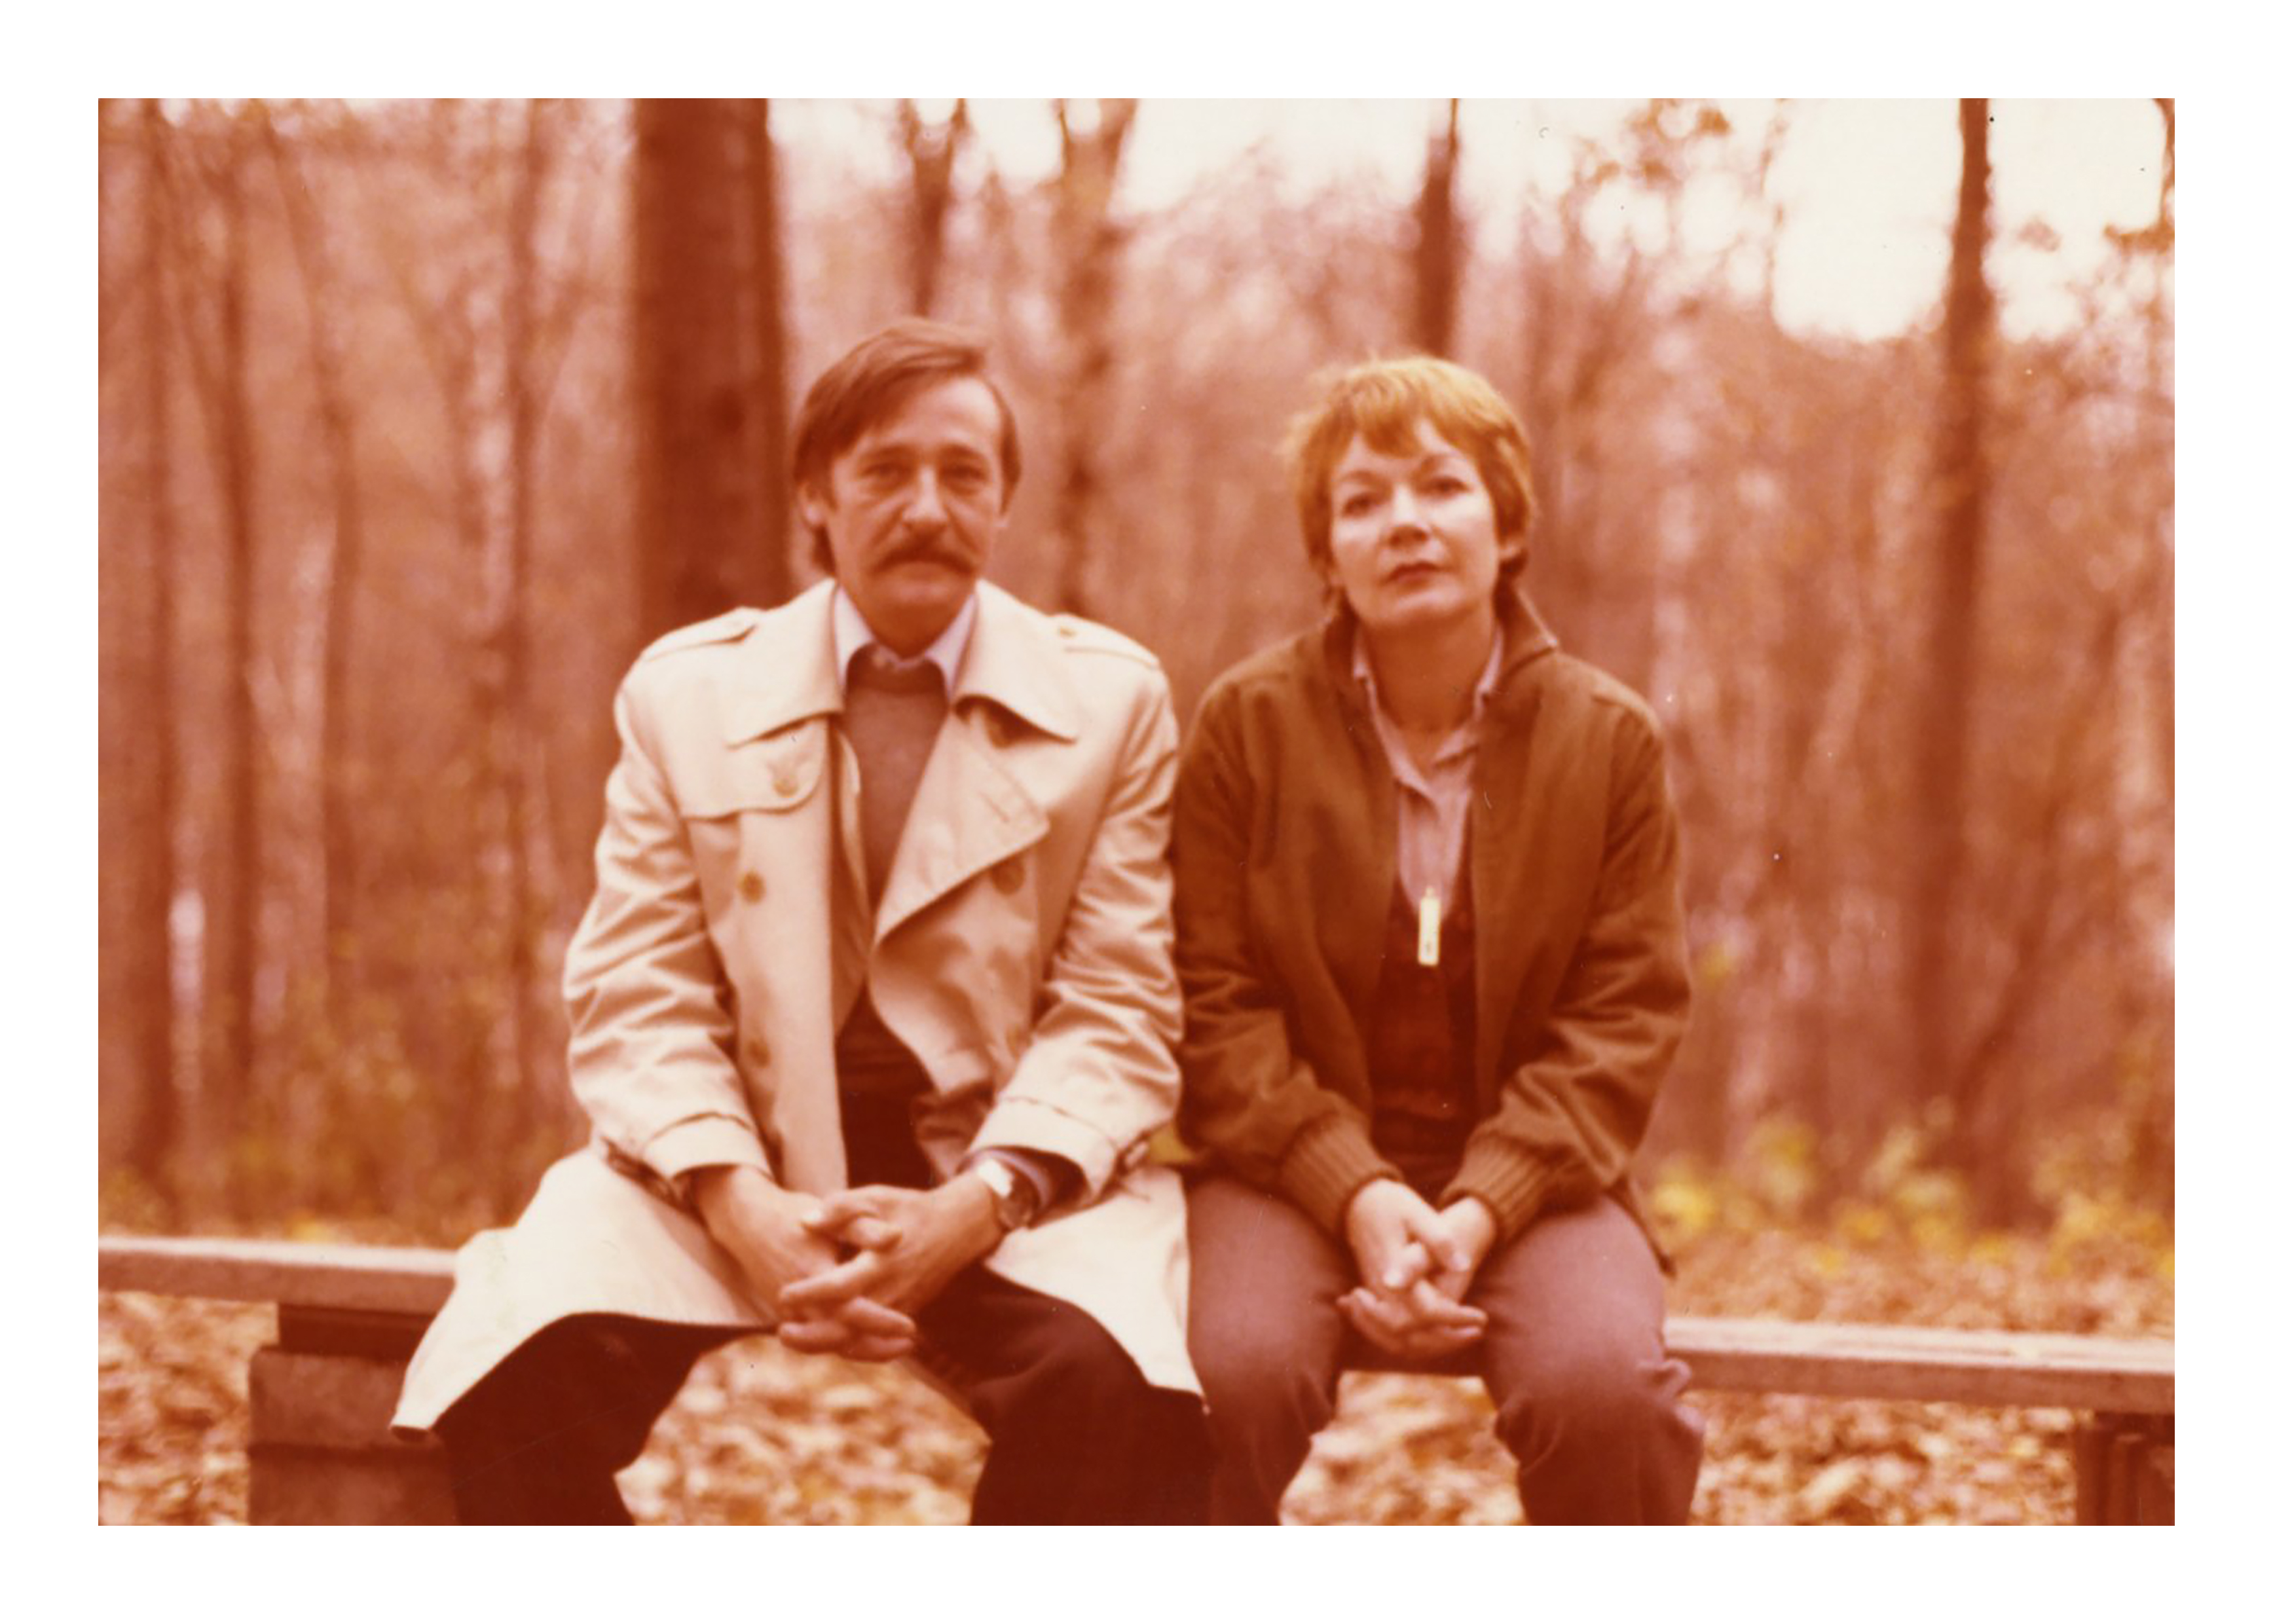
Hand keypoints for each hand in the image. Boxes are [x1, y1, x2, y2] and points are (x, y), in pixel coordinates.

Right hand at [691, 1166, 916, 1362]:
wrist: (746, 1222)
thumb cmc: (792, 1215)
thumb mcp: (830, 1214)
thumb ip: (863, 1228)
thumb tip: (897, 1237)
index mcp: (812, 1275)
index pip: (850, 1311)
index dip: (881, 1321)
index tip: (910, 1326)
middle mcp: (798, 1302)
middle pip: (840, 1338)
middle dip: (876, 1346)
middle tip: (910, 1342)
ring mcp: (790, 1312)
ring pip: (829, 1343)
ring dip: (863, 1349)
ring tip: (898, 1346)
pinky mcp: (788, 1314)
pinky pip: (819, 1337)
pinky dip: (845, 1341)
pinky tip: (871, 1338)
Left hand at [775, 1176, 1004, 1358]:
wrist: (957, 1228)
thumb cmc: (910, 1209)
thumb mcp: (876, 1197)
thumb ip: (841, 1207)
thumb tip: (805, 1222)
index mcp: (882, 1261)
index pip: (842, 1286)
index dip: (811, 1293)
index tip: (783, 1293)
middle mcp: (892, 1290)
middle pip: (849, 1327)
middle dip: (813, 1336)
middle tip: (781, 1331)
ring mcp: (900, 1307)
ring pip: (860, 1340)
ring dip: (825, 1345)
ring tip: (791, 1339)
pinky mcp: (904, 1314)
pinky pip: (873, 1340)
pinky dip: (846, 1345)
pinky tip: (819, 1341)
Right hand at [1337, 1179, 1487, 1359]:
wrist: (1356, 1202)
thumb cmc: (1390, 1204)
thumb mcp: (1418, 1212)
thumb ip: (1439, 1239)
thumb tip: (1462, 1266)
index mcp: (1394, 1269)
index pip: (1425, 1310)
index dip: (1455, 1318)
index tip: (1481, 1317)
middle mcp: (1380, 1289)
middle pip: (1407, 1335)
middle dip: (1445, 1340)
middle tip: (1476, 1331)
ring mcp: (1374, 1295)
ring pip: (1394, 1339)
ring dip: (1429, 1346)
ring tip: (1461, 1336)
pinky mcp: (1373, 1296)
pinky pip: (1386, 1332)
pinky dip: (1410, 1341)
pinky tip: (1437, 1335)